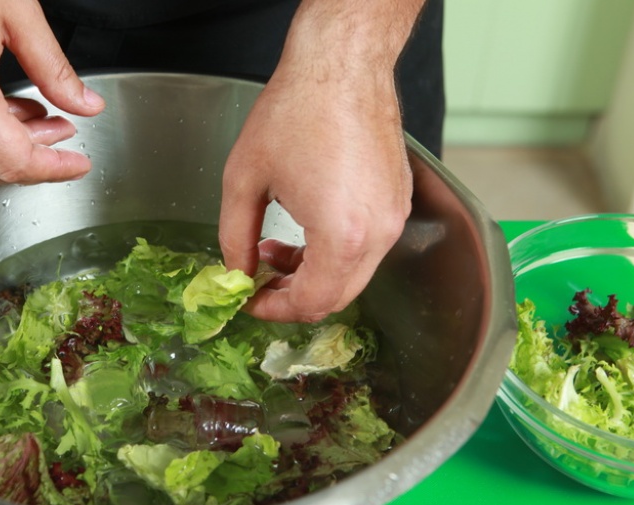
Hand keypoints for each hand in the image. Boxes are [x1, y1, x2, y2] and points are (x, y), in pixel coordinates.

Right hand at [0, 0, 104, 184]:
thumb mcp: (16, 13)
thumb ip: (54, 68)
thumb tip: (86, 104)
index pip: (14, 160)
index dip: (54, 168)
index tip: (78, 164)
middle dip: (35, 159)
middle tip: (64, 132)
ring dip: (8, 145)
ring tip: (41, 114)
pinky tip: (5, 105)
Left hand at [218, 0, 422, 322]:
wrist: (341, 66)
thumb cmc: (295, 112)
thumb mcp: (244, 180)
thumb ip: (235, 239)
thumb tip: (237, 274)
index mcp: (341, 235)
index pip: (311, 303)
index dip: (274, 310)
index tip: (249, 300)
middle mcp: (377, 234)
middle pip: (337, 297)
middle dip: (294, 297)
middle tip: (260, 282)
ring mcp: (394, 217)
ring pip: (353, 274)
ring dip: (313, 274)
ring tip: (276, 246)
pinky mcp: (398, 201)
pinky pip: (367, 247)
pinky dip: (335, 252)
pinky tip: (306, 226)